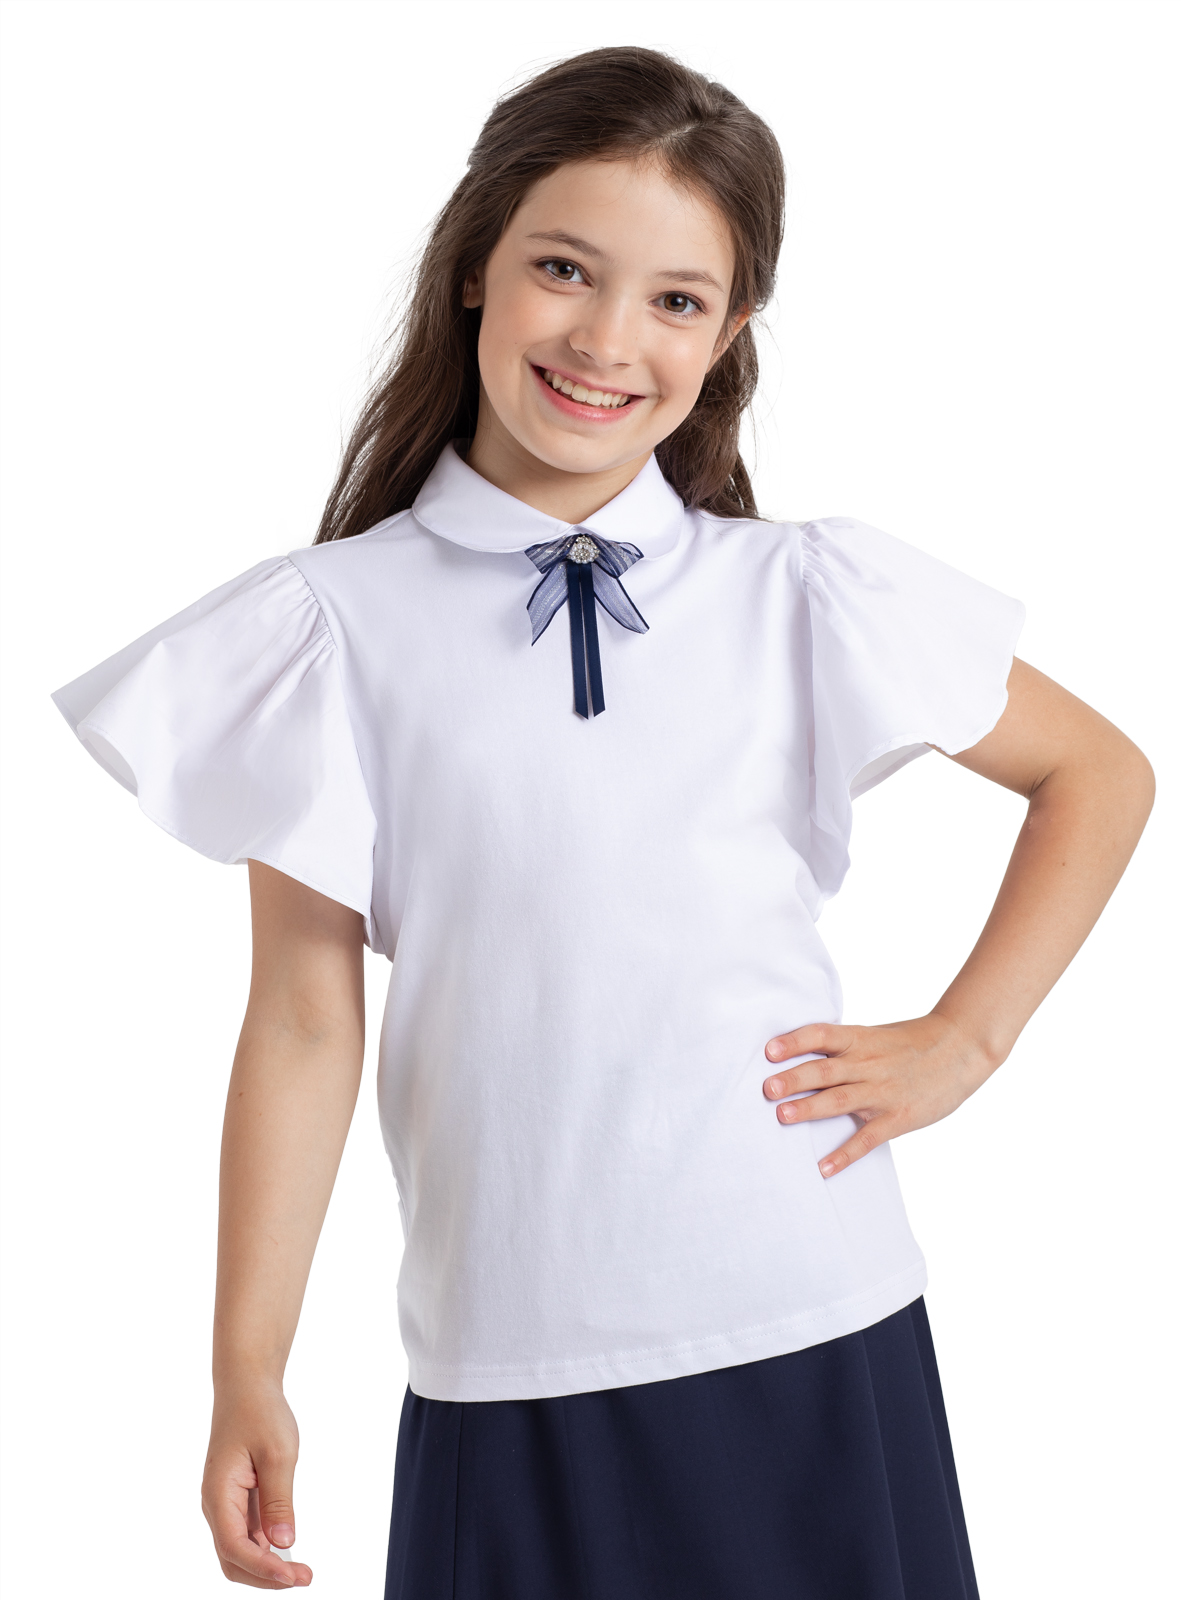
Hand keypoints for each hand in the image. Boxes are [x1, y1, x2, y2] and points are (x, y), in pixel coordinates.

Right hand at [201, 1378, 312, 1588]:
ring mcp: (225, 1504)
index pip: (235, 1548)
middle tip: (304, 1577)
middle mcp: (216, 1505)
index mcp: (218, 1495)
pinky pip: (246, 1534)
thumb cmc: (260, 1413)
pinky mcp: (236, 1499)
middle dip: (265, 1576)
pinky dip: (266, 1549)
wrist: (246, 1386)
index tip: (294, 1576)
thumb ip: (279, 1501)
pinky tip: (288, 1549)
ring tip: (301, 1570)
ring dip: (266, 1565)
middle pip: (233, 1559)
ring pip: (239, 1551)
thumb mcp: (277, 1454)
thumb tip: (283, 1544)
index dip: (264, 1569)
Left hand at [762, 1013, 996, 1176]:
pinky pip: (867, 1138)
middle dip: (794, 1079)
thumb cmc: (911, 1042)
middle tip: (767, 1088)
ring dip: (810, 1109)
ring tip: (782, 1115)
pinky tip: (824, 1168)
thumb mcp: (874, 1035)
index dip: (794, 1041)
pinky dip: (845, 1154)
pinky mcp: (897, 1117)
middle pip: (824, 1070)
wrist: (960, 1048)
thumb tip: (800, 1055)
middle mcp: (867, 1063)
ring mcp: (882, 1091)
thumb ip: (843, 1047)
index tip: (769, 1050)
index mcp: (860, 1039)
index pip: (821, 1035)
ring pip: (840, 1100)